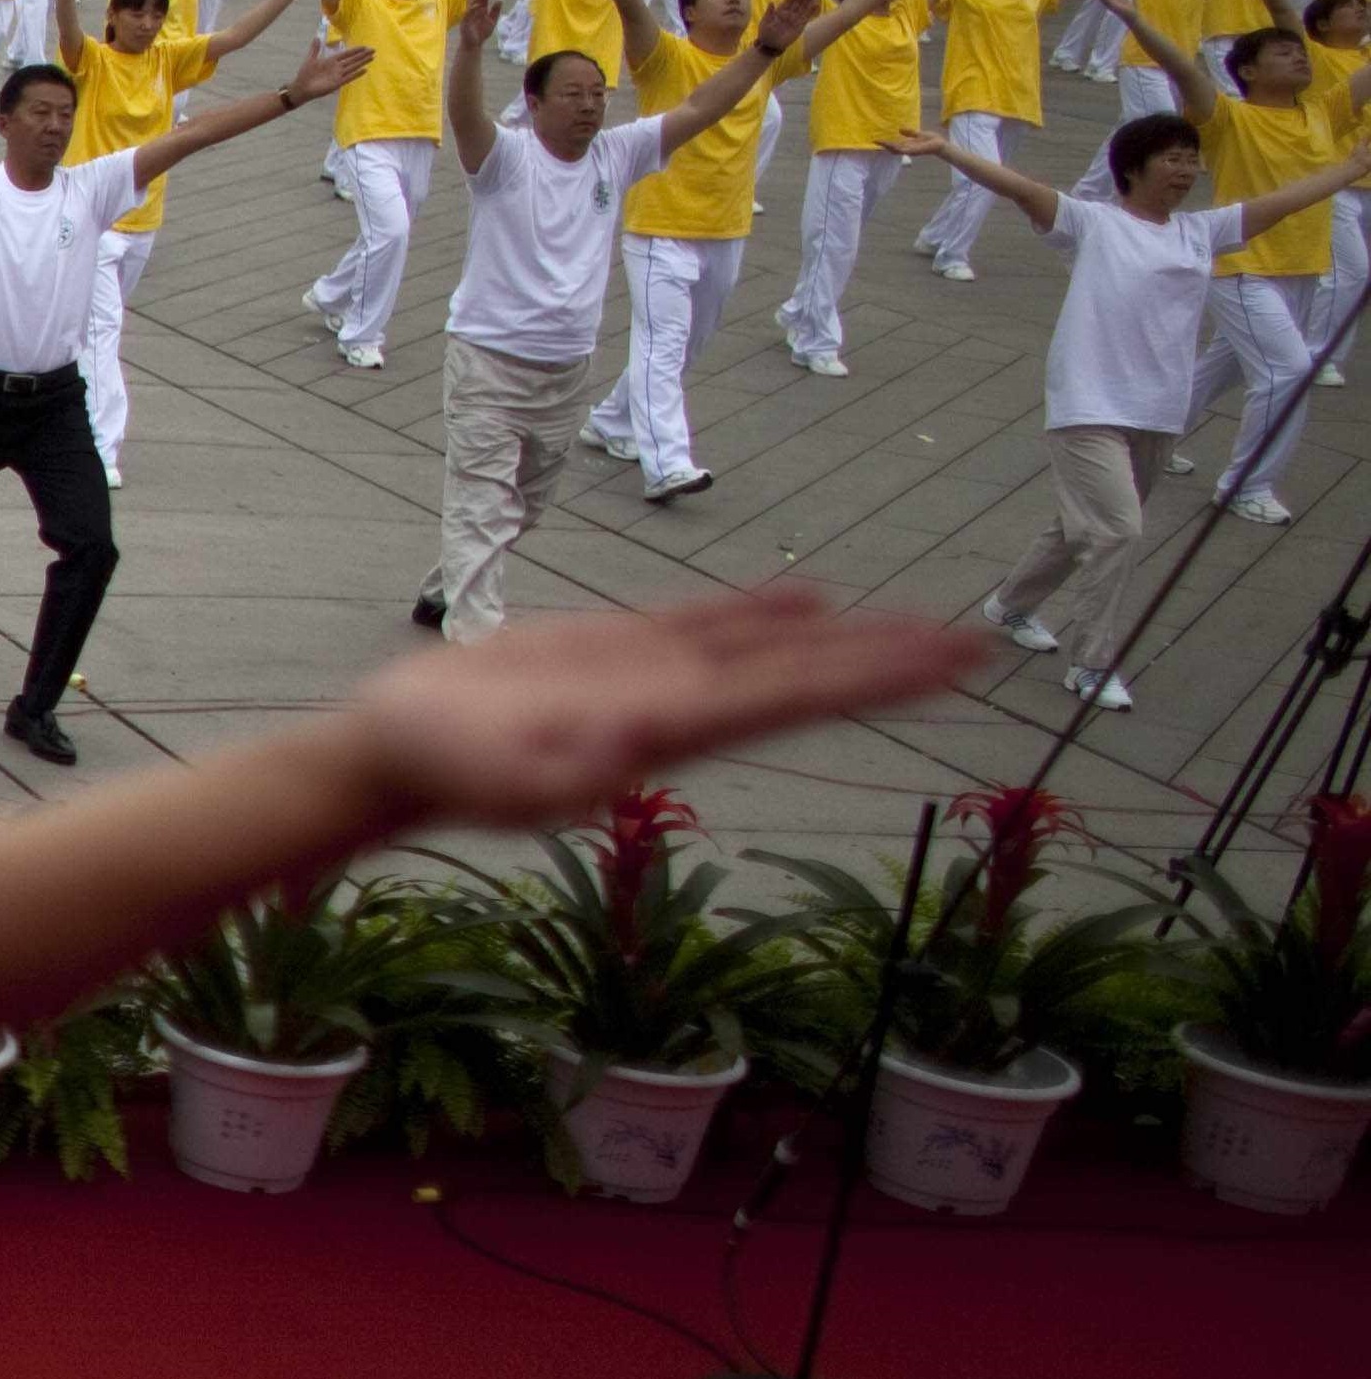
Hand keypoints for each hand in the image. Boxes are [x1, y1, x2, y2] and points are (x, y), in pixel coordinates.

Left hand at [289, 41, 371, 101]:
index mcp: (331, 61)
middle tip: (373, 50)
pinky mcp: (337, 83)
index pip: (346, 54)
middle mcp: (336, 67)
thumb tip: (317, 37)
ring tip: (372, 58)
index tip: (364, 47)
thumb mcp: (310, 59)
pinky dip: (356, 74)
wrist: (301, 87)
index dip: (355, 51)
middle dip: (362, 55)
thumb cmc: (305, 74)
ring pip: (353, 67)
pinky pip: (349, 78)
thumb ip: (315, 49)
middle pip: (352, 60)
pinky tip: (365, 70)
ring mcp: (338, 75)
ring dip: (362, 62)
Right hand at [346, 590, 973, 831]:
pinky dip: (767, 613)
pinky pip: (712, 625)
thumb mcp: (490, 778)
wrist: (398, 753)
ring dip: (851, 640)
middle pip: (807, 677)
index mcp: (668, 730)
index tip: (946, 664)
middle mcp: (683, 707)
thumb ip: (554, 778)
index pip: (792, 697)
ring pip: (775, 651)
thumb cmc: (437, 769)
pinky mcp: (621, 653)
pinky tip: (812, 600)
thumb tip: (627, 755)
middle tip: (980, 645)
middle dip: (892, 663)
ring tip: (925, 628)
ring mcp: (657, 679)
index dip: (872, 678)